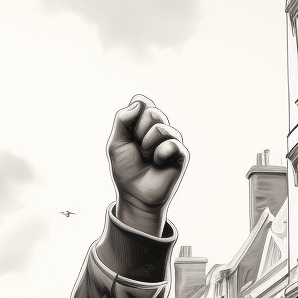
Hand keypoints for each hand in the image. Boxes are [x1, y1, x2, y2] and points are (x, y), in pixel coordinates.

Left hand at [107, 95, 188, 235]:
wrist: (135, 195)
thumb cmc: (126, 170)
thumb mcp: (116, 144)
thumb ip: (122, 120)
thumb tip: (138, 103)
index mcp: (143, 123)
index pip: (141, 102)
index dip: (131, 118)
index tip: (128, 136)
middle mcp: (160, 128)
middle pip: (151, 112)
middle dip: (138, 133)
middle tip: (138, 150)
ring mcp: (171, 139)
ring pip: (160, 127)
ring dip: (147, 146)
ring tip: (147, 158)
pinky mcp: (181, 152)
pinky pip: (170, 143)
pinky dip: (159, 155)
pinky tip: (158, 163)